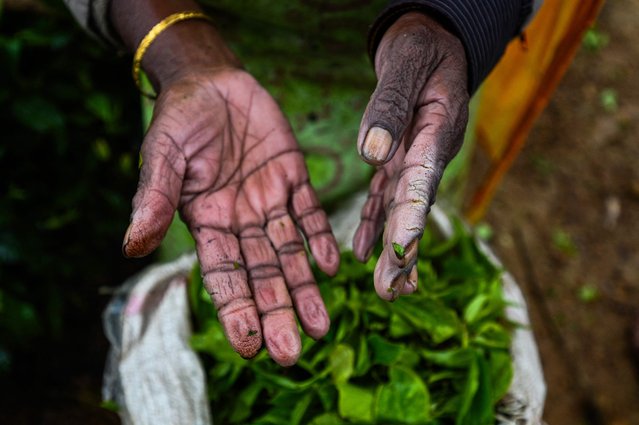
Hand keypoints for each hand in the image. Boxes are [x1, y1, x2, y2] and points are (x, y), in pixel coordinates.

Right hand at [122, 68, 339, 365]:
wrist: (211, 81)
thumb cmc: (179, 119)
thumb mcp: (162, 155)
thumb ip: (153, 199)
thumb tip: (131, 247)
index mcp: (206, 222)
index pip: (223, 275)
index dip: (236, 310)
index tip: (249, 347)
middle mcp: (241, 221)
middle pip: (263, 274)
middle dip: (277, 311)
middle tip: (292, 353)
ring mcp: (270, 201)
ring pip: (291, 252)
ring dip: (305, 287)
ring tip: (322, 326)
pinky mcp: (294, 177)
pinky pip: (311, 212)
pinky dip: (321, 238)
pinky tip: (332, 265)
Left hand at [353, 12, 469, 299]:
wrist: (429, 43)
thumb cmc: (422, 47)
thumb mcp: (407, 64)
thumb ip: (391, 106)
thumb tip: (372, 154)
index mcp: (437, 132)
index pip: (423, 180)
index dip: (412, 219)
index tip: (400, 253)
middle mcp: (428, 154)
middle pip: (413, 208)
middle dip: (401, 252)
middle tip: (391, 292)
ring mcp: (413, 160)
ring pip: (399, 210)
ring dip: (390, 250)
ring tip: (386, 289)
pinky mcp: (398, 159)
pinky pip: (383, 196)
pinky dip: (372, 223)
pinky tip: (360, 252)